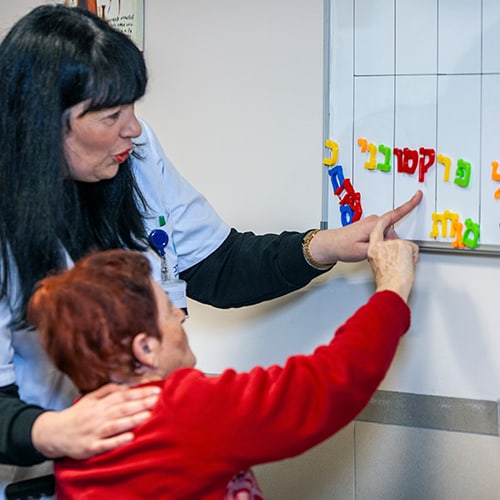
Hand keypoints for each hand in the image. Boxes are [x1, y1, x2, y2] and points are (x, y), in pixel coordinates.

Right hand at [32, 383, 160, 459]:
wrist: (54, 433)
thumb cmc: (78, 414)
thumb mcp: (91, 398)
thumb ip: (109, 390)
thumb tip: (127, 386)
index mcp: (101, 403)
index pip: (124, 396)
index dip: (141, 393)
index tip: (157, 390)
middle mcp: (99, 416)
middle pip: (122, 408)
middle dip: (141, 404)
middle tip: (158, 400)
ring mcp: (95, 432)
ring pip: (115, 425)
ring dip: (132, 420)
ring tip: (148, 415)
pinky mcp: (90, 447)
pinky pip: (105, 444)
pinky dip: (117, 441)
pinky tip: (130, 437)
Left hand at [307, 190, 421, 264]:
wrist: (331, 244)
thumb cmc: (344, 246)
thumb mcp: (364, 252)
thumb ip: (381, 248)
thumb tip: (391, 246)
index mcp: (375, 224)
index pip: (396, 214)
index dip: (410, 205)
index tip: (419, 195)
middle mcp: (374, 221)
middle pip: (393, 233)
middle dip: (390, 244)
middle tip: (374, 253)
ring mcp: (371, 223)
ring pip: (387, 235)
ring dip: (383, 244)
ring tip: (368, 251)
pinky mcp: (368, 227)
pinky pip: (380, 234)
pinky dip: (379, 242)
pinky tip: (368, 248)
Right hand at [367, 212, 418, 301]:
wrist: (392, 286)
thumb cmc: (387, 281)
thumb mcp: (378, 266)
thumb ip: (382, 255)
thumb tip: (390, 254)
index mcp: (373, 249)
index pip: (377, 230)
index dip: (383, 222)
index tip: (386, 218)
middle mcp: (381, 244)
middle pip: (395, 238)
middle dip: (401, 248)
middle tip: (401, 262)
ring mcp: (392, 243)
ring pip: (405, 244)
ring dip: (407, 255)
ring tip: (403, 267)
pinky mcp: (403, 244)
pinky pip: (414, 248)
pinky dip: (414, 257)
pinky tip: (408, 265)